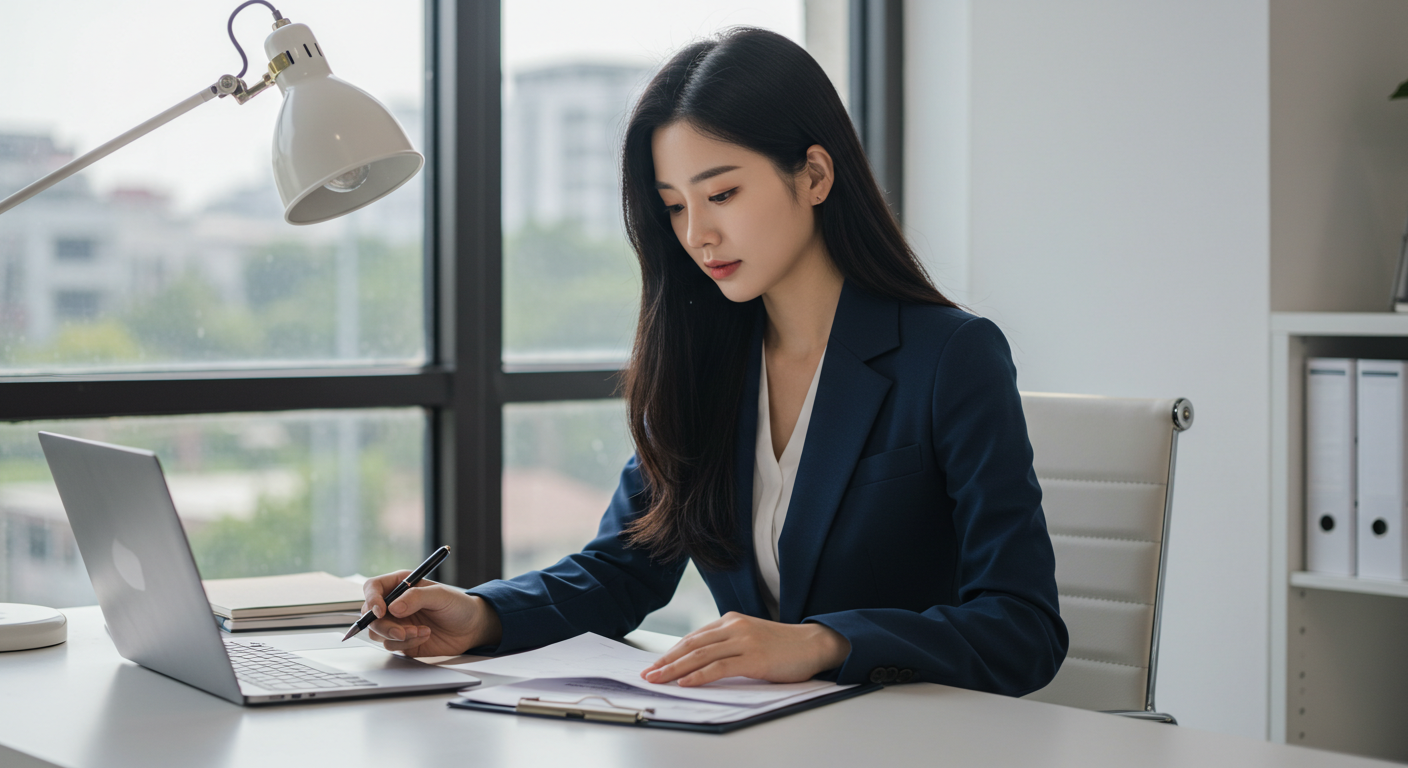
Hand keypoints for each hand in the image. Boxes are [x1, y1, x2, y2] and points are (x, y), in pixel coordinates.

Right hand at [360, 571, 502, 656]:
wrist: (470, 628)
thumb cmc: (458, 605)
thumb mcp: (441, 595)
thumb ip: (416, 597)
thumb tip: (393, 608)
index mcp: (400, 585)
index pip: (373, 588)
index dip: (371, 599)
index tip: (381, 611)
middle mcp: (394, 604)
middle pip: (370, 615)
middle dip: (384, 626)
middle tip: (402, 632)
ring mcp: (396, 623)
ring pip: (378, 633)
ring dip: (398, 636)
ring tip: (422, 631)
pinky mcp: (401, 641)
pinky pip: (391, 645)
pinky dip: (407, 644)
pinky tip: (425, 635)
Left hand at [641, 612, 849, 686]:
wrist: (813, 644)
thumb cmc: (782, 646)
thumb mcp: (750, 639)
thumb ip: (727, 645)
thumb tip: (700, 661)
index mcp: (730, 621)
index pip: (693, 637)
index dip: (671, 652)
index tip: (655, 664)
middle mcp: (734, 627)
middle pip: (691, 645)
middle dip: (666, 660)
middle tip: (647, 673)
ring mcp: (744, 641)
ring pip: (700, 655)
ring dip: (675, 669)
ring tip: (658, 679)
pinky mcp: (753, 658)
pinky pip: (719, 667)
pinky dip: (699, 676)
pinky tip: (685, 683)